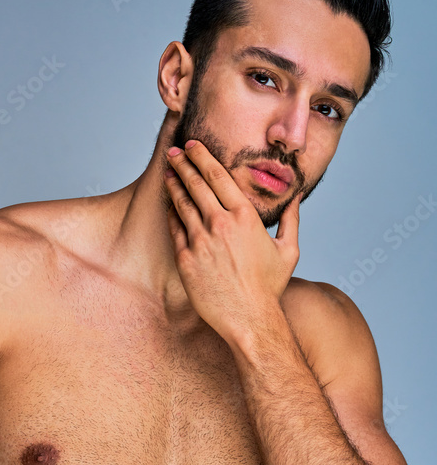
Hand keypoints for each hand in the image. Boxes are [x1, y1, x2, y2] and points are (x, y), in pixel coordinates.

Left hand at [164, 140, 300, 343]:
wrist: (248, 318)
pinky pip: (175, 229)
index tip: (193, 146)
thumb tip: (297, 197)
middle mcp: (220, 224)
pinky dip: (171, 213)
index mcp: (245, 216)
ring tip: (168, 171)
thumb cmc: (269, 286)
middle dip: (183, 163)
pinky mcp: (185, 258)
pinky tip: (169, 204)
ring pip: (181, 203)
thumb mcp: (288, 250)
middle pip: (196, 184)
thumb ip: (291, 219)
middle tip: (174, 151)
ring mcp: (199, 241)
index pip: (218, 176)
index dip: (202, 157)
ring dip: (173, 184)